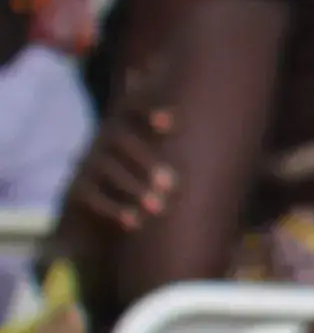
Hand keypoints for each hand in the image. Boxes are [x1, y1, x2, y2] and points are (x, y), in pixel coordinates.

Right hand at [61, 104, 171, 237]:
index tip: (171, 123)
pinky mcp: (75, 191)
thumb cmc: (141, 183)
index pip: (130, 109)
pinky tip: (136, 223)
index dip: (146, 110)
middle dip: (147, 161)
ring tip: (159, 207)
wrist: (94, 220)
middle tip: (172, 184)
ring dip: (134, 188)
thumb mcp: (154, 161)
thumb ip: (173, 149)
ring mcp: (86, 165)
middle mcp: (102, 142)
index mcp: (125, 128)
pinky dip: (114, 209)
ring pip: (106, 169)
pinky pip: (90, 196)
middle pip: (119, 141)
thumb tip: (218, 137)